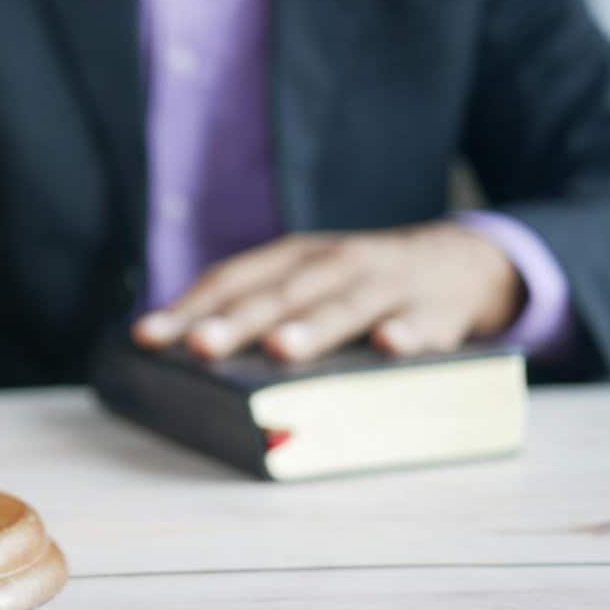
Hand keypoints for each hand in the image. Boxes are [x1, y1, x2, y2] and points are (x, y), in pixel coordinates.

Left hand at [133, 222, 524, 361]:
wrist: (462, 261)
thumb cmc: (361, 286)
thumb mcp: (310, 284)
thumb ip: (262, 308)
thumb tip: (189, 351)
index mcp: (296, 258)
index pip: (234, 278)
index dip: (190, 306)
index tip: (147, 336)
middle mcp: (335, 264)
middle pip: (281, 294)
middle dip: (238, 320)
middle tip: (199, 345)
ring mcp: (387, 284)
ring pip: (345, 306)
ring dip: (313, 326)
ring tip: (279, 349)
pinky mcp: (437, 311)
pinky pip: (423, 325)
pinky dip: (409, 333)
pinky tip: (391, 347)